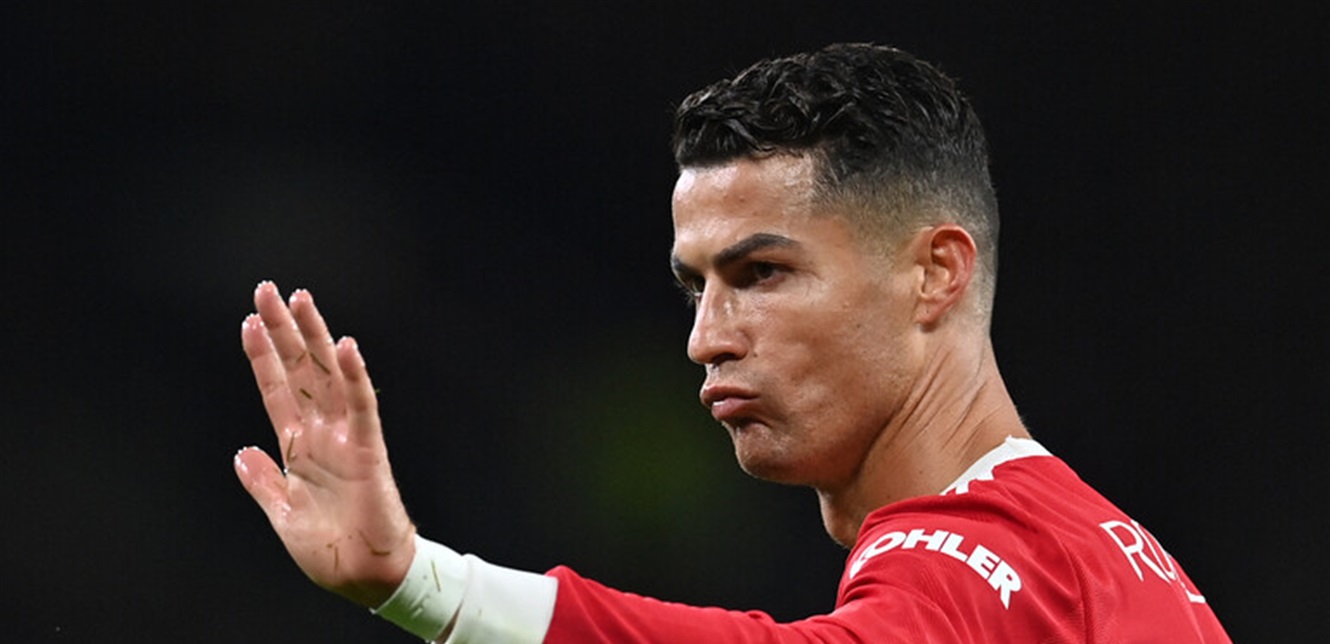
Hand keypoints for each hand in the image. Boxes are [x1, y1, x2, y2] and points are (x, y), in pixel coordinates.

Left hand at [234, 281, 415, 606]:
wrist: (361, 576)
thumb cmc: (329, 548)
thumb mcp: (283, 513)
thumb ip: (263, 482)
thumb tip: (240, 453)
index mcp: (298, 447)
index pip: (277, 390)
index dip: (262, 355)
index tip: (249, 321)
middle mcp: (321, 433)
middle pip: (300, 370)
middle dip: (284, 330)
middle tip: (268, 289)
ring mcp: (344, 437)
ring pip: (328, 376)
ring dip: (315, 337)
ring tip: (301, 300)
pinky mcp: (368, 450)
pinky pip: (361, 406)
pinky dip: (354, 376)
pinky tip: (346, 346)